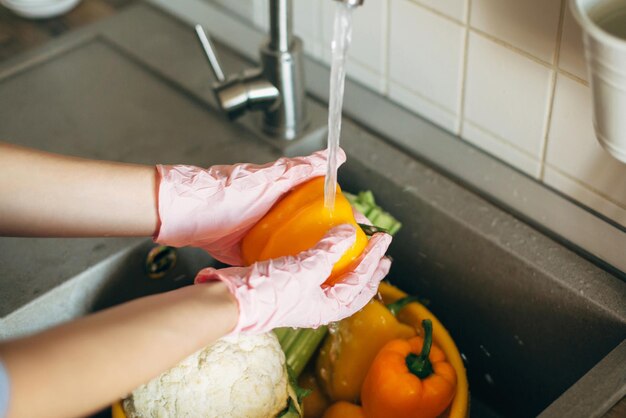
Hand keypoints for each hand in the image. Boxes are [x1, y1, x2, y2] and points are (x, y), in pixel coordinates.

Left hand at [154, 149, 345, 264]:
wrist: (183, 214)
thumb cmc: (223, 193)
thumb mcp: (267, 180)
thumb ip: (299, 169)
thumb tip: (336, 155)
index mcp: (283, 195)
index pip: (323, 203)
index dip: (344, 214)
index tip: (363, 227)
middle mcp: (276, 215)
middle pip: (313, 228)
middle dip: (334, 241)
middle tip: (355, 256)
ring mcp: (263, 234)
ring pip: (296, 246)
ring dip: (313, 256)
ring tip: (334, 271)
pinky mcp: (248, 251)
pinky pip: (274, 260)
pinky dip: (287, 266)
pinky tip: (300, 277)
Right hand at [194, 225, 391, 333]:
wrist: (233, 299)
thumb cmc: (271, 290)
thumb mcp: (306, 268)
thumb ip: (329, 249)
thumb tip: (348, 231)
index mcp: (328, 308)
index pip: (360, 284)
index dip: (374, 260)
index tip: (384, 239)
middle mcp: (318, 305)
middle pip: (353, 290)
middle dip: (369, 271)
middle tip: (383, 254)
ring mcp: (303, 296)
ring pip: (335, 281)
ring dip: (349, 266)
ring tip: (359, 251)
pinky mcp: (289, 285)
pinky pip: (316, 272)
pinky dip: (326, 260)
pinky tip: (325, 249)